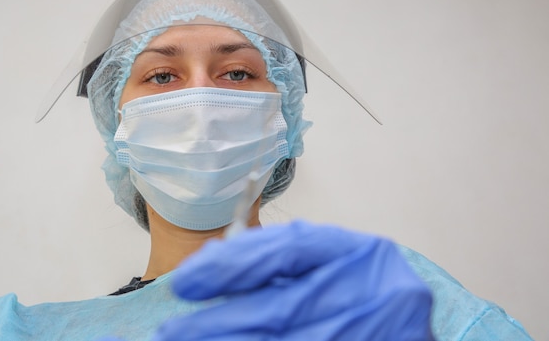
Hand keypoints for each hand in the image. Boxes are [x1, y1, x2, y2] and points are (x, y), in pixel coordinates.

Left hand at [153, 220, 433, 340]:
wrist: (407, 329)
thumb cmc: (361, 294)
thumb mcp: (329, 265)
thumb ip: (279, 262)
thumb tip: (211, 263)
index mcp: (361, 252)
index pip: (290, 248)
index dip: (235, 263)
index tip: (188, 280)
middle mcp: (373, 290)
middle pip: (283, 307)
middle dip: (221, 321)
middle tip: (172, 330)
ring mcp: (375, 331)